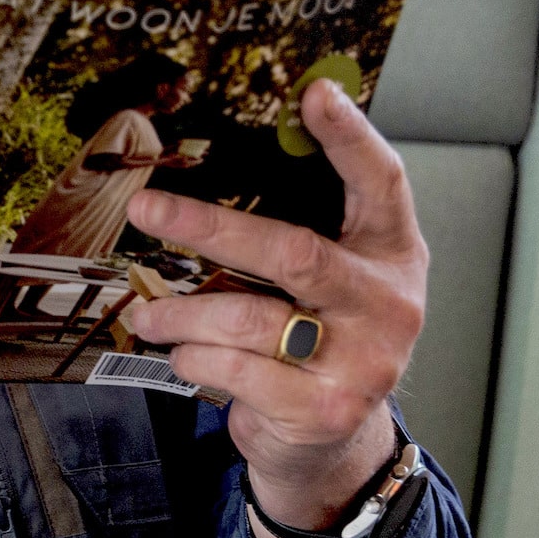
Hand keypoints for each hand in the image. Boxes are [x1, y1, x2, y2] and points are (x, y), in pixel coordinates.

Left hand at [125, 80, 422, 537]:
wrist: (334, 445)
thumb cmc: (317, 341)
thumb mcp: (327, 284)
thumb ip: (295, 231)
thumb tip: (206, 168)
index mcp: (391, 255)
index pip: (382, 183)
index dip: (351, 137)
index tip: (314, 92)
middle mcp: (388, 304)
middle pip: (293, 252)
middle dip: (208, 227)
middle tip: (146, 207)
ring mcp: (362, 362)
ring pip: (249, 320)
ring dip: (182, 313)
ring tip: (146, 312)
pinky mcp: (324, 409)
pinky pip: (235, 370)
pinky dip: (194, 358)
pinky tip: (182, 353)